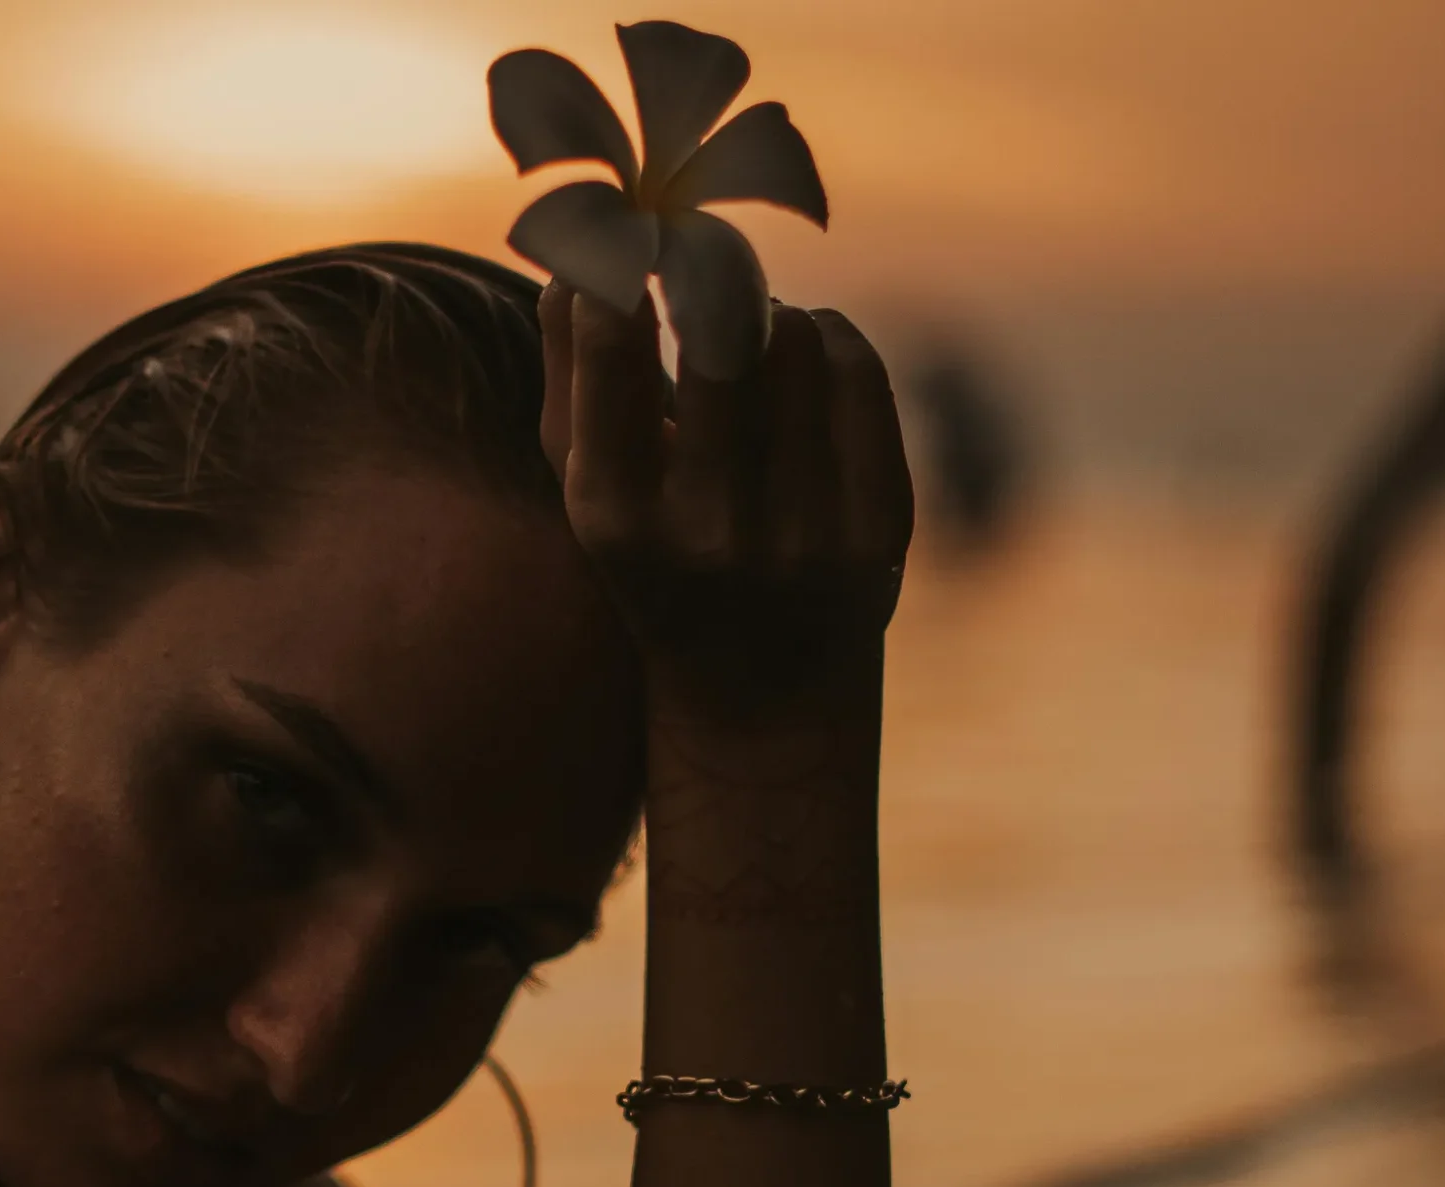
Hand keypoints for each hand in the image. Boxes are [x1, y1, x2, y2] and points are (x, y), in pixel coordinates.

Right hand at [537, 282, 912, 735]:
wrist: (759, 696)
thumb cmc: (652, 557)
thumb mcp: (583, 483)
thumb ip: (568, 365)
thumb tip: (581, 245)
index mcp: (612, 514)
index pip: (610, 346)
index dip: (623, 263)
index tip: (634, 232)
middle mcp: (708, 527)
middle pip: (720, 324)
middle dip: (710, 269)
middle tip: (702, 253)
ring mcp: (802, 531)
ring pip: (795, 334)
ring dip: (773, 312)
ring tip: (754, 339)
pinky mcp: (877, 526)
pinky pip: (856, 366)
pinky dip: (829, 338)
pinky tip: (807, 358)